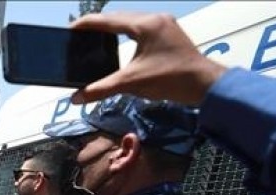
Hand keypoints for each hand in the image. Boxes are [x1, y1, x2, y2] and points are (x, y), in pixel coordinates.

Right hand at [69, 12, 226, 104]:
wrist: (205, 84)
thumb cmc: (173, 79)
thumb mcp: (131, 84)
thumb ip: (101, 89)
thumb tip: (77, 97)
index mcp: (145, 25)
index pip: (107, 20)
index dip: (86, 24)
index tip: (71, 29)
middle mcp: (155, 20)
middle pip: (118, 17)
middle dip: (98, 25)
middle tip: (80, 34)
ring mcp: (164, 24)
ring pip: (131, 20)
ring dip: (112, 27)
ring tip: (96, 37)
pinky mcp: (169, 33)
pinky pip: (142, 26)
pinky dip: (126, 32)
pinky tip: (120, 41)